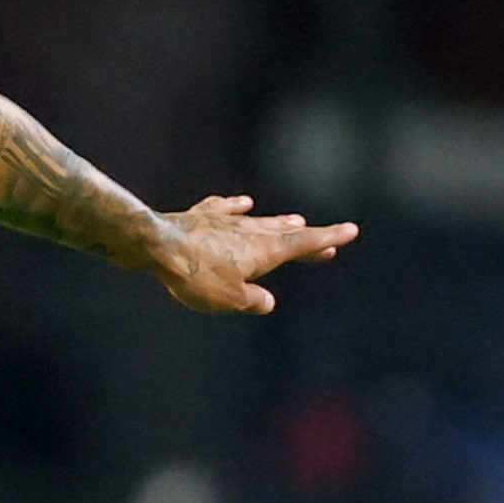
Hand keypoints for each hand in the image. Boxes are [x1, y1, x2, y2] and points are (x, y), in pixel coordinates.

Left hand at [148, 196, 357, 313]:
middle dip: (306, 237)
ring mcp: (223, 220)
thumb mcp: (231, 298)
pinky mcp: (199, 216)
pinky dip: (235, 206)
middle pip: (283, 233)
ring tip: (295, 219)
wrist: (153, 244)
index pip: (303, 244)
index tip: (350, 230)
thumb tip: (265, 300)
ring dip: (277, 222)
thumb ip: (253, 300)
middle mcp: (248, 230)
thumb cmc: (195, 274)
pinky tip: (242, 202)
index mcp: (263, 250)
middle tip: (327, 239)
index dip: (327, 238)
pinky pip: (223, 209)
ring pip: (257, 220)